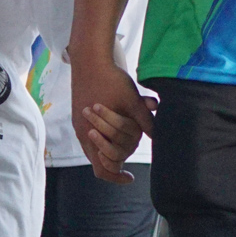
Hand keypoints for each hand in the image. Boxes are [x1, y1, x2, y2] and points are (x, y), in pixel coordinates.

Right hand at [71, 59, 157, 183]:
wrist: (90, 59)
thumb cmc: (111, 79)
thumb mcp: (132, 100)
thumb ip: (143, 119)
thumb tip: (157, 136)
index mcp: (92, 133)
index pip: (102, 169)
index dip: (116, 177)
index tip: (130, 177)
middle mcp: (83, 132)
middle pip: (98, 160)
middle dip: (116, 161)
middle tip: (130, 161)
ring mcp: (78, 124)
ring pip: (95, 147)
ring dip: (111, 147)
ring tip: (127, 143)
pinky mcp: (78, 115)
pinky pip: (91, 135)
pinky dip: (104, 137)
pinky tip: (117, 128)